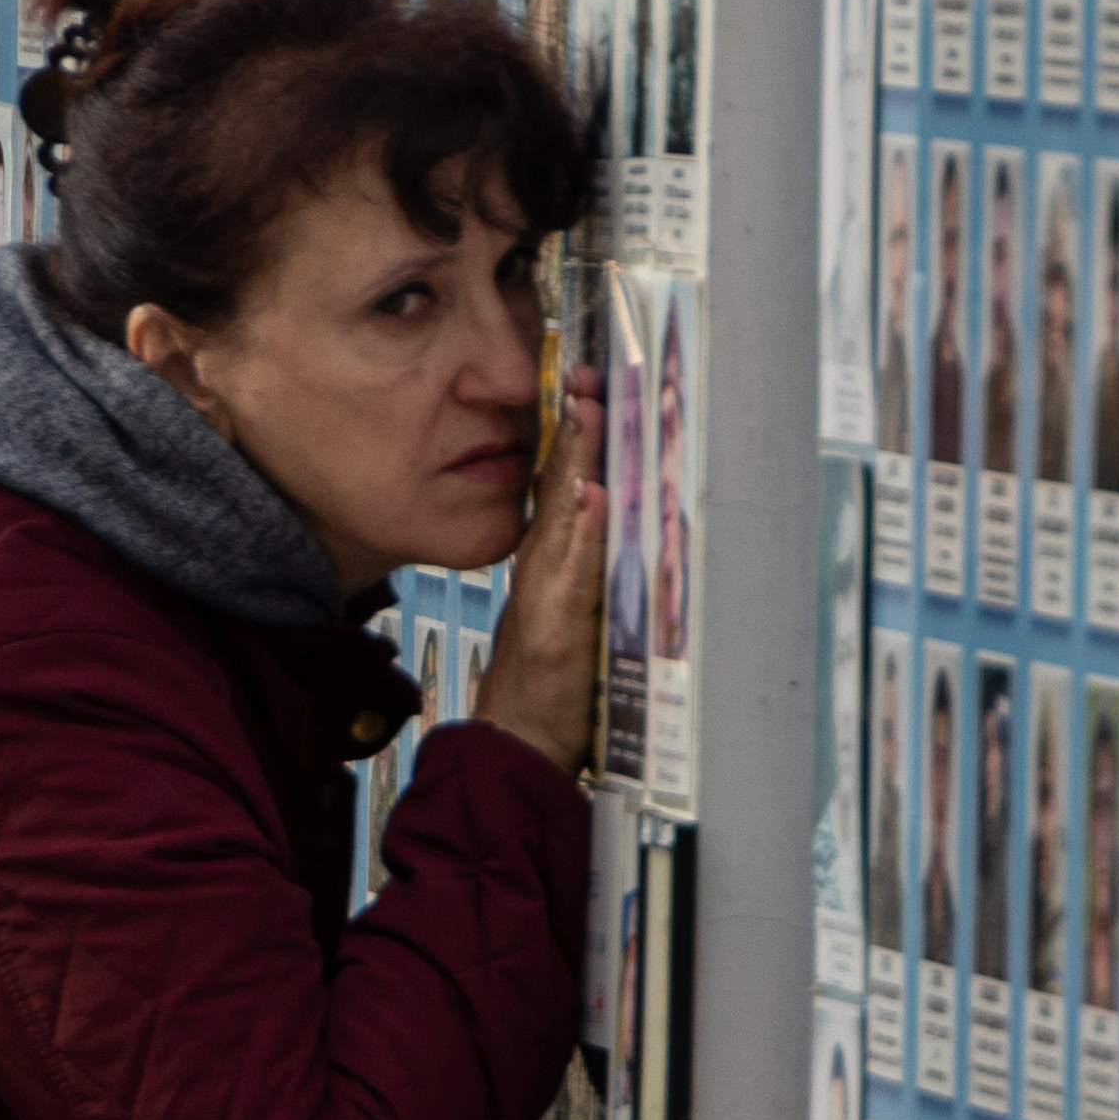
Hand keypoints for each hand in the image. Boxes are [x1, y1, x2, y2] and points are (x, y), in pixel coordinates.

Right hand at [478, 366, 605, 775]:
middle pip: (560, 485)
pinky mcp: (555, 627)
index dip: (578, 435)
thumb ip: (585, 566)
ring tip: (589, 412)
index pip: (564, 484)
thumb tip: (603, 510)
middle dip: (577, 429)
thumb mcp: (572, 614)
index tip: (591, 386)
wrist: (516, 742)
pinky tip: (592, 496)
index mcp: (550, 561)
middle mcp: (543, 568)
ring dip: (577, 461)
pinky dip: (581, 533)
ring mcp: (545, 594)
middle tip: (590, 377)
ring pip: (564, 515)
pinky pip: (572, 571)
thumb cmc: (549, 685)